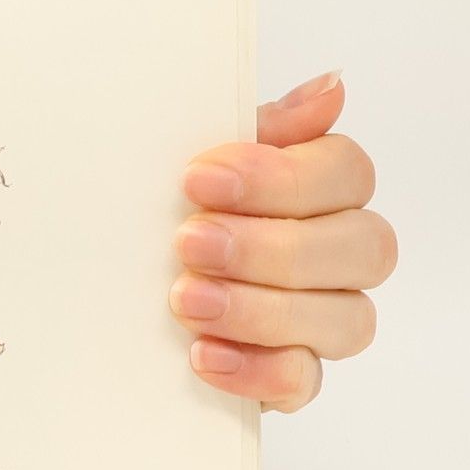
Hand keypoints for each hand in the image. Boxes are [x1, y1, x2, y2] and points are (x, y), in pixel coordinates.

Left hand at [171, 72, 394, 411]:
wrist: (108, 286)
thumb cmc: (167, 208)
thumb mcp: (194, 160)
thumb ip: (259, 128)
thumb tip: (330, 88)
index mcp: (321, 188)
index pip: (347, 173)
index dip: (281, 178)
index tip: (199, 179)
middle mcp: (338, 253)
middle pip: (361, 247)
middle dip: (271, 247)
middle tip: (189, 243)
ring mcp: (322, 318)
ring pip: (346, 319)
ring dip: (262, 309)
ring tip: (186, 300)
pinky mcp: (291, 375)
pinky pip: (304, 382)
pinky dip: (256, 369)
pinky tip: (203, 354)